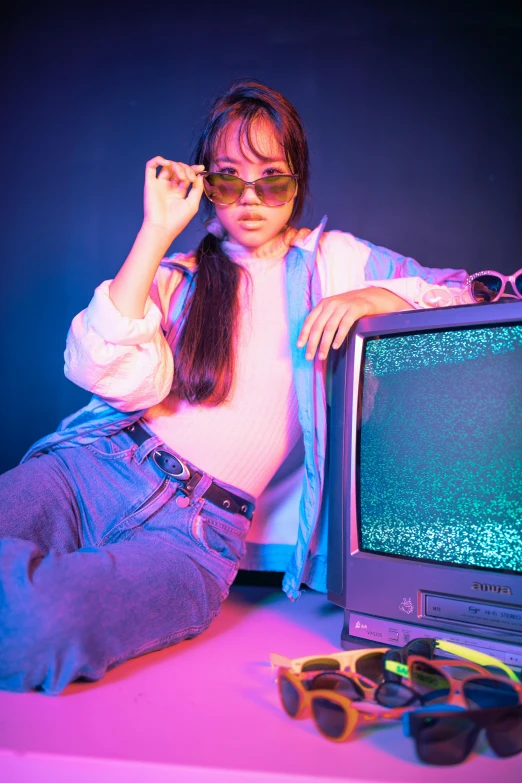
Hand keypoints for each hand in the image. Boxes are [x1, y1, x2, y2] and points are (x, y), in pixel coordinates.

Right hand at [142, 157, 204, 240]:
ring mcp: (160, 184)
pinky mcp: (150, 183)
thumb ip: (197, 189)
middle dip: (186, 169)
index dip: (193, 169)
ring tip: (181, 176)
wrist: (163, 227)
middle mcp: (169, 187)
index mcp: (179, 192)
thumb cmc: (178, 220)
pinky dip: (157, 160)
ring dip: (176, 166)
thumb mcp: (193, 204)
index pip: (186, 175)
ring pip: (167, 166)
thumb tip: (199, 175)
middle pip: (178, 169)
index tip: (201, 168)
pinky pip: (151, 166)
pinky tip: (166, 162)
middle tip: (190, 178)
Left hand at [296, 287, 411, 360]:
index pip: (310, 320)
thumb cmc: (350, 307)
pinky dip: (339, 337)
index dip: (303, 334)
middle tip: (309, 356)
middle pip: (318, 326)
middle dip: (312, 343)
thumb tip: (313, 339)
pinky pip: (344, 325)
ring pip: (329, 328)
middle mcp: (331, 304)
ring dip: (324, 344)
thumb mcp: (334, 309)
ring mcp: (343, 306)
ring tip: (322, 356)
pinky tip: (335, 346)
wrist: (370, 296)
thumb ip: (324, 319)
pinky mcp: (355, 309)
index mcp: (323, 304)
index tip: (300, 346)